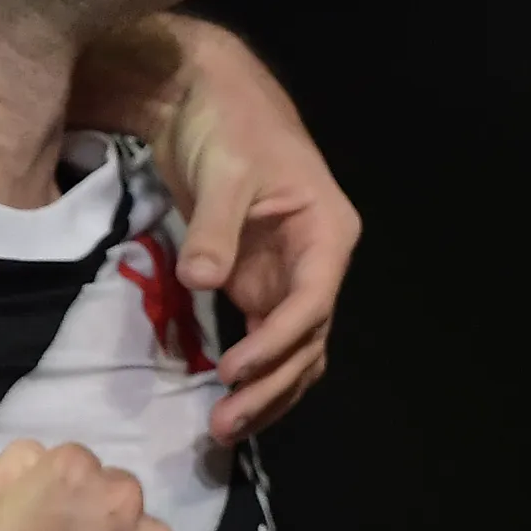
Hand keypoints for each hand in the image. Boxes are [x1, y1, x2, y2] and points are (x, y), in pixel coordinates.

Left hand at [149, 24, 361, 443]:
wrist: (204, 99)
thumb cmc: (227, 123)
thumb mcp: (223, 170)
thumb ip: (216, 227)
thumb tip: (203, 281)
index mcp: (327, 233)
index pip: (312, 302)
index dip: (277, 342)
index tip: (235, 371)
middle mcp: (317, 262)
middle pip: (307, 340)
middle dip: (272, 385)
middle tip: (227, 424)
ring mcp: (288, 276)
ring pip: (291, 350)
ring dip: (265, 391)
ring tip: (224, 430)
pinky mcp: (257, 283)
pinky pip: (263, 339)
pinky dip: (251, 373)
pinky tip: (227, 404)